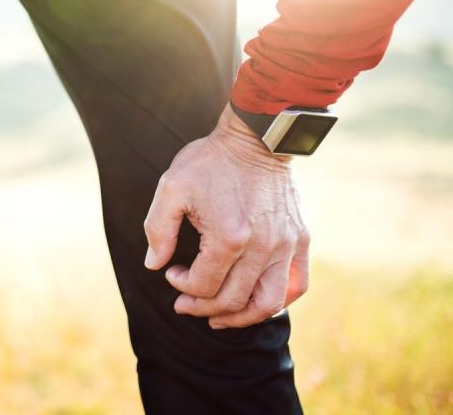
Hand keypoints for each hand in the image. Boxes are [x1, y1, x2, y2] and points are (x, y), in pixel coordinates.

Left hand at [142, 104, 309, 328]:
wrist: (256, 138)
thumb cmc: (210, 161)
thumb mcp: (171, 187)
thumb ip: (157, 229)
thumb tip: (155, 265)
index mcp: (228, 237)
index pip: (203, 284)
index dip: (180, 285)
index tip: (171, 272)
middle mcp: (262, 247)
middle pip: (232, 299)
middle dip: (202, 306)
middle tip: (184, 303)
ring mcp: (285, 245)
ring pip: (268, 303)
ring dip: (241, 317)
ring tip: (219, 317)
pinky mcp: (300, 239)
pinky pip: (295, 285)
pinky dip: (277, 302)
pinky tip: (255, 303)